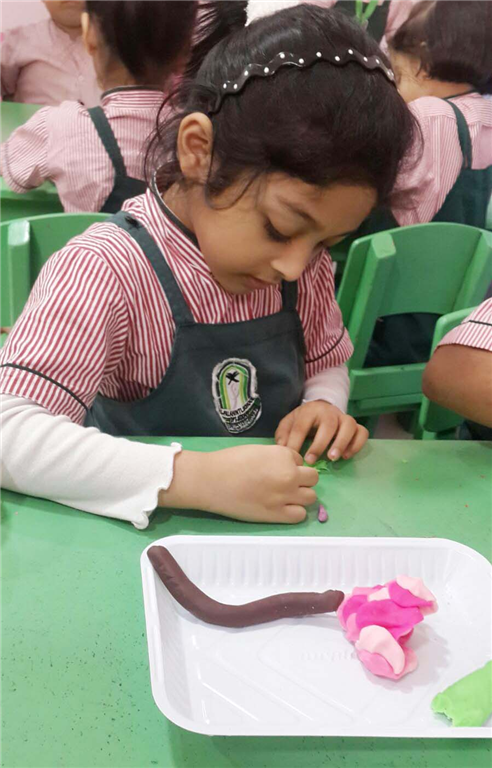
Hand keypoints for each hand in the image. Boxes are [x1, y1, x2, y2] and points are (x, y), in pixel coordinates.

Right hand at [160, 445, 318, 523]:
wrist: (211, 481)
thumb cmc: (229, 461)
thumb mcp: (258, 450)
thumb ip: (276, 457)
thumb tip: (287, 466)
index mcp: (283, 456)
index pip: (300, 460)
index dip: (290, 464)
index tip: (276, 469)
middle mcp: (289, 475)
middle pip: (312, 478)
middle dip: (302, 479)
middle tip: (286, 483)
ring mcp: (285, 496)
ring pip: (311, 497)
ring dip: (302, 496)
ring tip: (286, 496)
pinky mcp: (277, 514)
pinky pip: (300, 515)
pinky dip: (295, 511)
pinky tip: (282, 508)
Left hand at [275, 401, 368, 463]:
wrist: (320, 409)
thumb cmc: (303, 420)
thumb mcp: (290, 423)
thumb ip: (284, 434)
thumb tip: (283, 448)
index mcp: (310, 410)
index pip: (302, 426)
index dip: (296, 442)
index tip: (294, 458)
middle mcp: (329, 412)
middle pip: (328, 424)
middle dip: (319, 444)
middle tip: (311, 461)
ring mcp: (344, 418)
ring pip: (349, 425)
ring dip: (341, 443)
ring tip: (332, 458)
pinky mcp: (355, 425)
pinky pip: (362, 432)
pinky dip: (356, 444)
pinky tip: (346, 456)